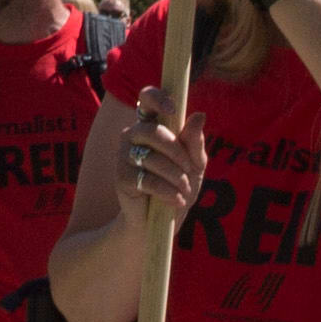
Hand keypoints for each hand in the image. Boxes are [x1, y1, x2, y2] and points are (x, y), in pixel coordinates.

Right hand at [110, 96, 207, 228]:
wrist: (160, 222)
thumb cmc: (178, 187)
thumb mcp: (195, 165)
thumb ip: (194, 142)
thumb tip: (199, 115)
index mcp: (152, 125)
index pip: (147, 98)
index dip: (158, 98)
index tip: (174, 111)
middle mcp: (133, 135)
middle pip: (154, 131)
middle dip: (178, 153)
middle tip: (190, 169)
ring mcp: (123, 155)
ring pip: (152, 157)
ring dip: (176, 176)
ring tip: (183, 189)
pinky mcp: (121, 177)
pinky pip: (147, 178)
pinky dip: (167, 191)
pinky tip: (175, 200)